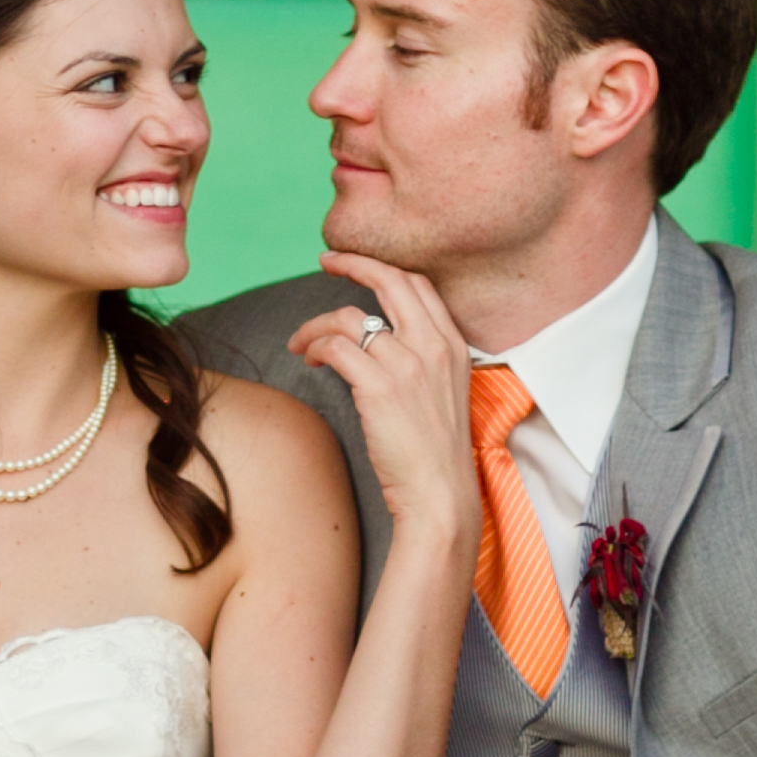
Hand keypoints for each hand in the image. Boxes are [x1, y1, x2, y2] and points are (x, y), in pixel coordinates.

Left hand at [287, 255, 481, 556]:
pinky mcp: (380, 388)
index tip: (355, 263)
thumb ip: (418, 361)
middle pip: (390, 281)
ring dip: (317, 325)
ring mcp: (409, 365)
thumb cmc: (434, 454)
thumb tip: (374, 342)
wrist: (439, 495)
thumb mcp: (441, 395)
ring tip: (302, 344)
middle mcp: (434, 347)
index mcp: (453, 346)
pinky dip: (315, 348)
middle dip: (353, 263)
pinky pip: (336, 348)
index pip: (418, 285)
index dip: (383, 267)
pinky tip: (309, 361)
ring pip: (349, 317)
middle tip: (326, 261)